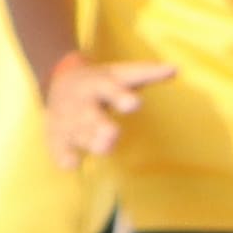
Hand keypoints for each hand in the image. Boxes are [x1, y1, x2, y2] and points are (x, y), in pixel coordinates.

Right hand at [41, 53, 166, 165]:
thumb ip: (147, 73)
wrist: (59, 79)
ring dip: (88, 141)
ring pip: (76, 132)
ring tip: (103, 148)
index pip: (109, 89)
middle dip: (100, 125)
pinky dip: (63, 154)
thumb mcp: (122, 73)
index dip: (121, 96)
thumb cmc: (102, 80)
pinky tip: (72, 164)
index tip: (134, 103)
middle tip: (113, 133)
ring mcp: (68, 118)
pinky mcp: (57, 132)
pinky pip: (57, 145)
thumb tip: (175, 69)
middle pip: (90, 114)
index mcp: (99, 84)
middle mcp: (82, 102)